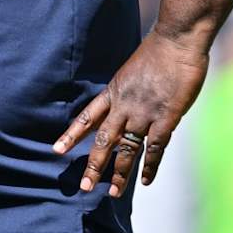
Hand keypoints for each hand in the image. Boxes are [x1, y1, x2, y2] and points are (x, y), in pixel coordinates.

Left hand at [52, 29, 208, 196]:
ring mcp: (145, 112)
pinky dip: (150, 166)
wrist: (176, 40)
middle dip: (93, 164)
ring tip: (114, 193)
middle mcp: (124, 104)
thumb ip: (127, 90)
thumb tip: (124, 103)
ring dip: (120, 172)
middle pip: (104, 140)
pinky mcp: (166, 118)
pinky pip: (155, 148)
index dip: (71, 135)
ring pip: (127, 149)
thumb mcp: (132, 70)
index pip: (87, 117)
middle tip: (84, 185)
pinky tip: (145, 181)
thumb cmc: (158, 50)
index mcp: (114, 90)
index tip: (56, 150)